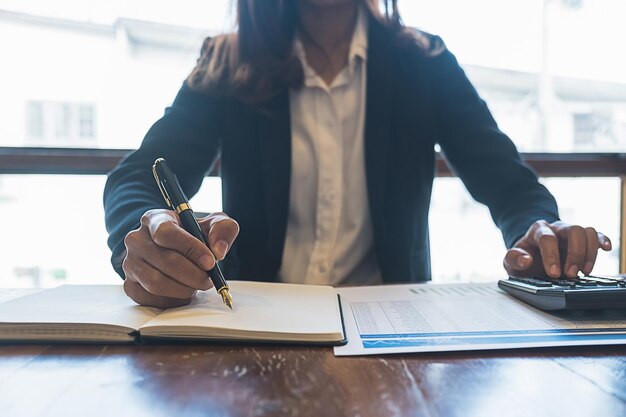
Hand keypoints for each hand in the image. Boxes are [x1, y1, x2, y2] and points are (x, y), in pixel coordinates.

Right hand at [122, 209, 238, 307]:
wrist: (180, 251)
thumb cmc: (195, 235)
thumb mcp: (214, 224)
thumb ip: (223, 229)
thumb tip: (218, 250)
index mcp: (155, 219)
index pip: (166, 232)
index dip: (190, 248)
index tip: (210, 262)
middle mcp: (136, 239)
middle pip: (164, 261)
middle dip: (193, 274)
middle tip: (208, 280)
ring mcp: (130, 263)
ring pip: (156, 282)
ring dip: (183, 288)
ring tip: (197, 285)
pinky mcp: (130, 284)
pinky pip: (149, 298)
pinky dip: (171, 300)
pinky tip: (183, 292)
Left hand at [504, 220, 610, 278]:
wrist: (531, 256)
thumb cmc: (523, 258)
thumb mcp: (511, 262)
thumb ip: (513, 259)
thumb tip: (526, 260)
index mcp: (537, 231)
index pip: (547, 238)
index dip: (551, 256)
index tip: (553, 274)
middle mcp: (556, 228)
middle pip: (572, 230)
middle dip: (574, 254)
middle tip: (571, 274)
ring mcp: (570, 233)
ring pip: (586, 232)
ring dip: (589, 253)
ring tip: (584, 272)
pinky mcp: (582, 240)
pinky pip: (596, 234)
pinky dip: (602, 240)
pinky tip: (605, 249)